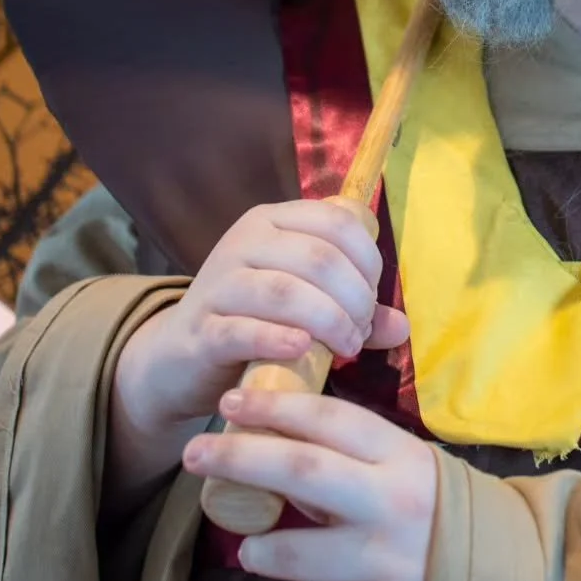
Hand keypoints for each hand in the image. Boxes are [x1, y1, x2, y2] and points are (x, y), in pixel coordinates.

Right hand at [114, 197, 409, 437]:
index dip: (369, 261)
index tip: (373, 300)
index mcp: (274, 221)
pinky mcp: (202, 329)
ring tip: (346, 347)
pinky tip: (304, 350)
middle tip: (360, 334)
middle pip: (319, 258)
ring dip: (329, 322)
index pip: (337, 221)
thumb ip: (354, 312)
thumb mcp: (306, 307)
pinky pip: (244, 329)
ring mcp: (219, 283)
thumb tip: (402, 327)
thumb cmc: (253, 322)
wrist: (178, 358)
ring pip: (286, 291)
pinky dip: (280, 339)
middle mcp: (244, 242)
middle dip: (355, 299)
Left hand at [182, 386, 437, 580]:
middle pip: (300, 471)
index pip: (330, 420)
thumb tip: (291, 434)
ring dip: (259, 550)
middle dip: (239, 457)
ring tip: (246, 550)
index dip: (275, 407)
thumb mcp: (420, 469)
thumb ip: (366, 456)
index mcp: (403, 458)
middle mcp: (393, 503)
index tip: (230, 403)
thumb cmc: (457, 515)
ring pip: (298, 552)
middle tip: (194, 454)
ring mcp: (388, 561)